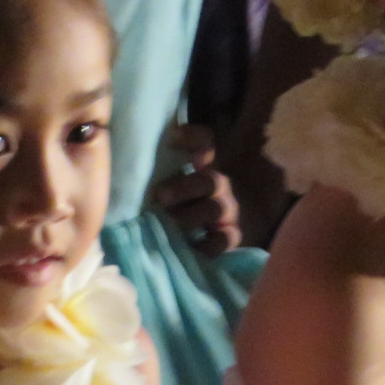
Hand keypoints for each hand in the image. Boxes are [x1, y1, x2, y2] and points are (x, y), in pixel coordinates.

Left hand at [154, 123, 242, 256]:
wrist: (242, 212)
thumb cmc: (197, 193)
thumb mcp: (187, 173)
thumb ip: (171, 162)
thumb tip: (142, 149)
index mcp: (207, 164)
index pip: (205, 142)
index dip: (191, 137)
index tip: (172, 138)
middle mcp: (219, 184)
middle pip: (208, 181)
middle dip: (183, 188)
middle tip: (159, 196)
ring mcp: (228, 211)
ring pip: (214, 209)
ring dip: (190, 216)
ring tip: (168, 222)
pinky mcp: (232, 236)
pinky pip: (223, 240)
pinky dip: (206, 245)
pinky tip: (188, 247)